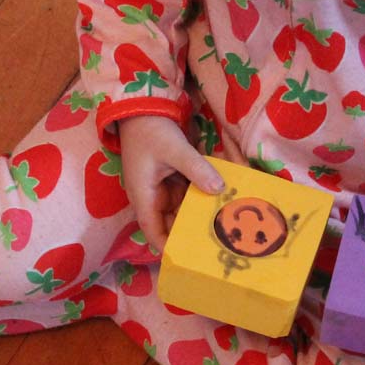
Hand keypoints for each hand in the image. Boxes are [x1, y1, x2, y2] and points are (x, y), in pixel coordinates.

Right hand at [118, 114, 223, 253]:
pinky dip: (199, 198)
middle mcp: (150, 196)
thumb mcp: (175, 150)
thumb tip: (219, 188)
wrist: (144, 106)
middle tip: (215, 244)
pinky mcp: (170, 178)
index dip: (167, 246)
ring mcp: (161, 187)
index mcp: (143, 195)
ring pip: (180, 210)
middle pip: (170, 223)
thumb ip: (197, 169)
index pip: (153, 230)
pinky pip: (185, 194)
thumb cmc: (152, 131)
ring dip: (196, 215)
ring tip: (221, 227)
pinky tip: (218, 202)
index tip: (187, 258)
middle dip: (189, 232)